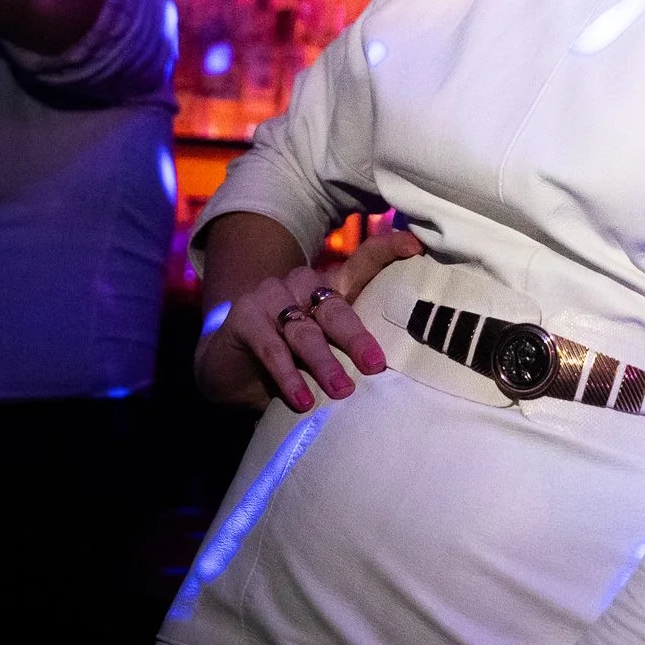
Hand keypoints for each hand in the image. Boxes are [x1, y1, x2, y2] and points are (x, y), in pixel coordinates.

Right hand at [195, 226, 425, 410]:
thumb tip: (393, 376)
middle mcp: (302, 284)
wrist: (229, 368)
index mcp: (329, 287)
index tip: (416, 244)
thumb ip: (351, 352)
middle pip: (335, 307)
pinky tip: (301, 399)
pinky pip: (272, 348)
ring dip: (324, 363)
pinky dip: (289, 376)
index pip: (364, 261)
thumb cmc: (290, 360)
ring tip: (342, 391)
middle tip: (376, 365)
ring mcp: (271, 296)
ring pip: (305, 331)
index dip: (389, 249)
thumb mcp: (325, 352)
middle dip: (357, 337)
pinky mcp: (244, 317)